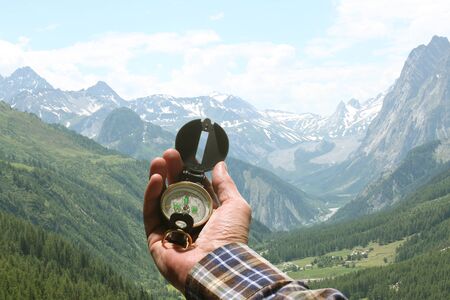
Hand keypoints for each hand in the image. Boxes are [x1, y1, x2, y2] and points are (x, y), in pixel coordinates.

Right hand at [143, 149, 251, 291]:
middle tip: (169, 154)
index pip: (194, 189)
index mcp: (207, 215)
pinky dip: (150, 196)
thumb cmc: (231, 238)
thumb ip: (225, 185)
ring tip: (158, 161)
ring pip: (160, 201)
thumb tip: (220, 165)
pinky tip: (155, 179)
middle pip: (175, 192)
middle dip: (171, 172)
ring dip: (158, 179)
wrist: (217, 266)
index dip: (188, 172)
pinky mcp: (156, 240)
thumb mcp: (235, 206)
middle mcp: (188, 222)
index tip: (184, 156)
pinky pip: (150, 214)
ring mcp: (171, 231)